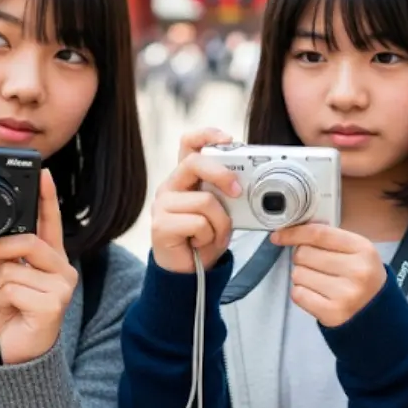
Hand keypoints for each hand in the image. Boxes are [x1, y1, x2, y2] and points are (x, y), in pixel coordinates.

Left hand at [0, 169, 79, 364]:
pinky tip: (7, 313)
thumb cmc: (15, 314)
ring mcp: (61, 287)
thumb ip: (7, 257)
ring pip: (13, 267)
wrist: (20, 355)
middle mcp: (63, 269)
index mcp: (52, 260)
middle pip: (29, 241)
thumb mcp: (7, 280)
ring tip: (1, 302)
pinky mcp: (53, 305)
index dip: (46, 197)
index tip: (43, 173)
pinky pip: (10, 288)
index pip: (51, 222)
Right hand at [150, 128, 240, 273]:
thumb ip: (228, 192)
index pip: (189, 143)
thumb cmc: (206, 237)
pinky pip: (198, 223)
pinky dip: (209, 237)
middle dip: (222, 175)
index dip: (207, 135)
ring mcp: (162, 204)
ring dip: (220, 223)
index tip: (228, 139)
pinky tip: (199, 243)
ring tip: (213, 235)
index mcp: (186, 177)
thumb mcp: (223, 209)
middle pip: (195, 163)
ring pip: (205, 201)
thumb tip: (246, 182)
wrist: (189, 272)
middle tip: (238, 191)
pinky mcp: (160, 225)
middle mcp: (171, 186)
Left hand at [271, 223, 385, 327]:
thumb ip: (330, 239)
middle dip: (302, 258)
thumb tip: (294, 231)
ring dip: (302, 277)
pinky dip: (302, 293)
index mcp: (363, 249)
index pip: (319, 234)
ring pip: (298, 274)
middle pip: (304, 253)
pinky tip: (317, 294)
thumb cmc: (362, 278)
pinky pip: (298, 294)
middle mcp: (356, 270)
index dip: (294, 233)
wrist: (377, 314)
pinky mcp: (332, 312)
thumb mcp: (357, 252)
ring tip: (320, 282)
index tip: (279, 235)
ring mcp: (345, 293)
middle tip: (317, 266)